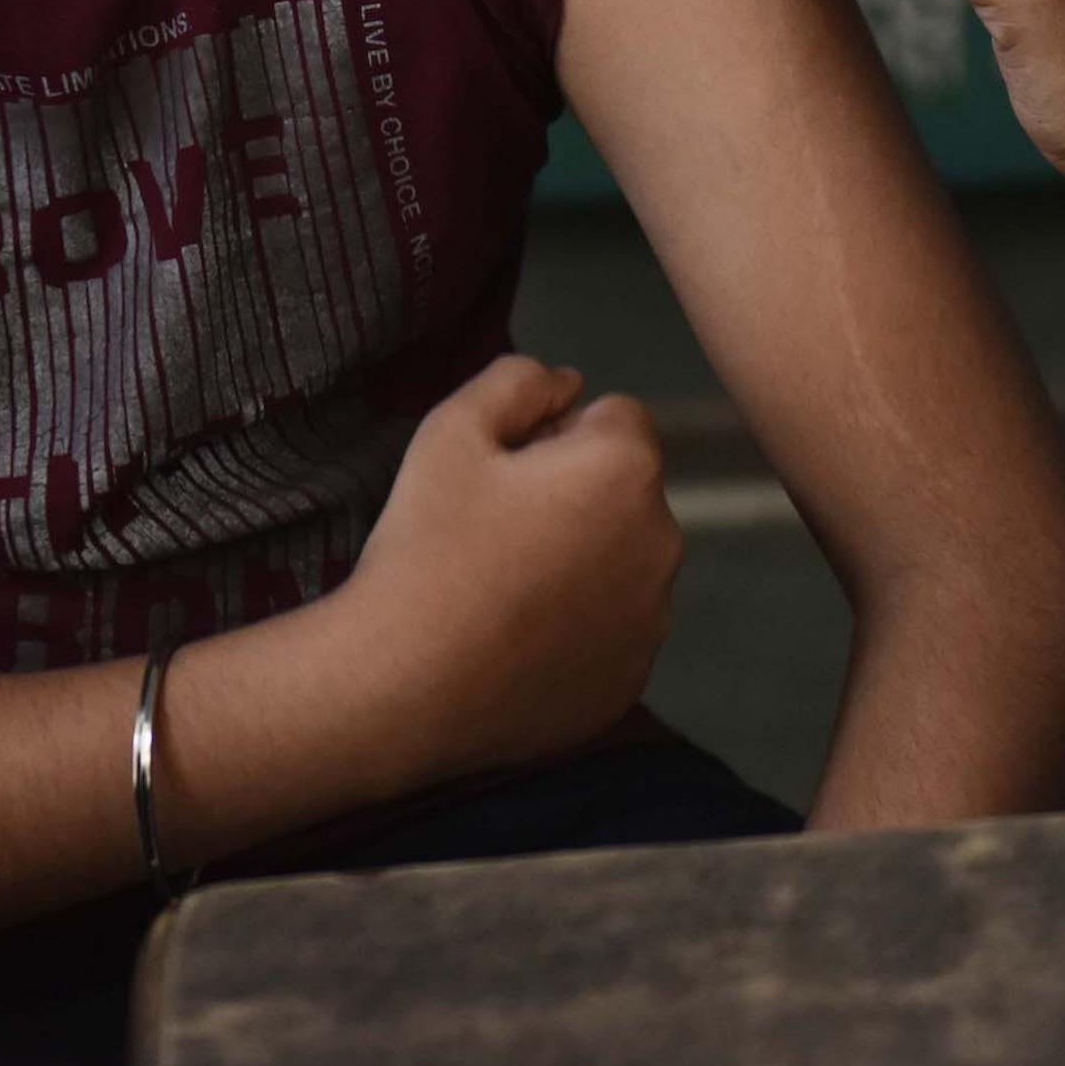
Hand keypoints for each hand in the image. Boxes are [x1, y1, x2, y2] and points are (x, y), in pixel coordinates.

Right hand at [342, 356, 680, 788]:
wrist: (402, 685)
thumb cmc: (427, 547)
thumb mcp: (452, 429)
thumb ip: (519, 379)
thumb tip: (569, 382)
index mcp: (627, 470)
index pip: (614, 417)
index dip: (553, 434)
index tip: (503, 475)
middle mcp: (662, 541)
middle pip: (624, 490)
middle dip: (577, 495)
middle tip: (496, 532)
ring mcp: (652, 620)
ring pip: (623, 561)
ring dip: (583, 561)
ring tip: (503, 590)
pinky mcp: (630, 679)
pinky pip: (613, 630)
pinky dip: (580, 628)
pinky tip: (517, 641)